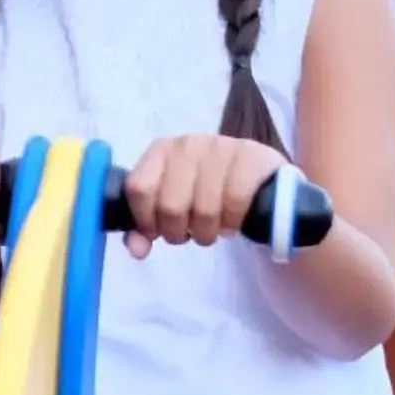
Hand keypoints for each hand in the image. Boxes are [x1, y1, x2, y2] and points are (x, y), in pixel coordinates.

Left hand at [121, 134, 287, 259]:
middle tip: (189, 233)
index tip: (157, 232)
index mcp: (161, 150)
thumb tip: (136, 250)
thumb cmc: (206, 190)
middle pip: (170, 206)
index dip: (145, 220)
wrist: (258, 175)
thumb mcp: (172, 204)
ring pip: (203, 209)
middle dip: (177, 232)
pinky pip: (235, 201)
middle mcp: (187, 144)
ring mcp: (220, 147)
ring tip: (212, 229)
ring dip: (206, 232)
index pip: (138, 188)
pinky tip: (232, 222)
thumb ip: (146, 226)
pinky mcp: (250, 156)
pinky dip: (232, 222)